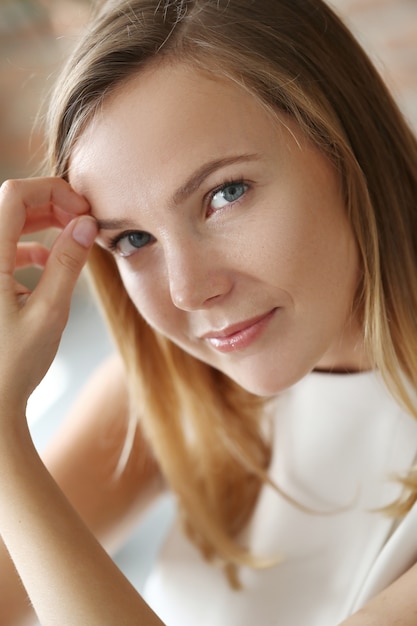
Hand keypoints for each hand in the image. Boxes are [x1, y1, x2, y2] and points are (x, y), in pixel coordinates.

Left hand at [0, 177, 97, 414]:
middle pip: (11, 206)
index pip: (14, 196)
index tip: (82, 210)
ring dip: (41, 226)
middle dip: (50, 206)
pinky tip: (47, 267)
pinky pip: (4, 248)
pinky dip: (28, 248)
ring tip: (71, 242)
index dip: (52, 191)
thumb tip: (84, 224)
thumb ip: (67, 264)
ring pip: (8, 226)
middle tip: (82, 223)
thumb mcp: (49, 312)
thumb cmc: (12, 366)